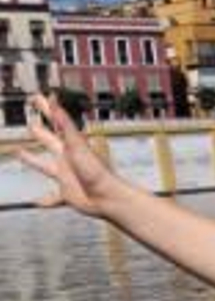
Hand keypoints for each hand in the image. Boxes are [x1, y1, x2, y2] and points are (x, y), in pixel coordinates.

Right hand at [16, 93, 124, 215]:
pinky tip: (37, 203)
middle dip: (40, 133)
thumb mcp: (76, 145)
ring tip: (20, 153)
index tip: (36, 98)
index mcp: (69, 146)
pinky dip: (45, 200)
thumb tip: (54, 100)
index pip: (56, 123)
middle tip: (31, 125)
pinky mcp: (66, 194)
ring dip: (33, 161)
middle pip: (49, 142)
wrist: (108, 198)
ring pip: (45, 166)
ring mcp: (66, 176)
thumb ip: (64, 124)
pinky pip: (53, 198)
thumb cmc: (95, 171)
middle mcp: (66, 159)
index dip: (46, 109)